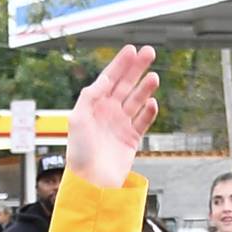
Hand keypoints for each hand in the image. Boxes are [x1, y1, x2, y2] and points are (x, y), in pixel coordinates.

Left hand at [64, 46, 159, 189]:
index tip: (131, 49)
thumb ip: (90, 96)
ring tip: (154, 77)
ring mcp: (120, 125)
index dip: (120, 63)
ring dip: (145, 88)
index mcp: (94, 105)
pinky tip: (152, 103)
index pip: (109, 78)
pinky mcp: (131, 140)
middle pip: (125, 84)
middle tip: (150, 52)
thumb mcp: (77, 119)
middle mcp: (108, 112)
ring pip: (136, 101)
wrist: (92, 181)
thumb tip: (105, 79)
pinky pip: (143, 121)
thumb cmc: (79, 153)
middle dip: (137, 68)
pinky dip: (149, 112)